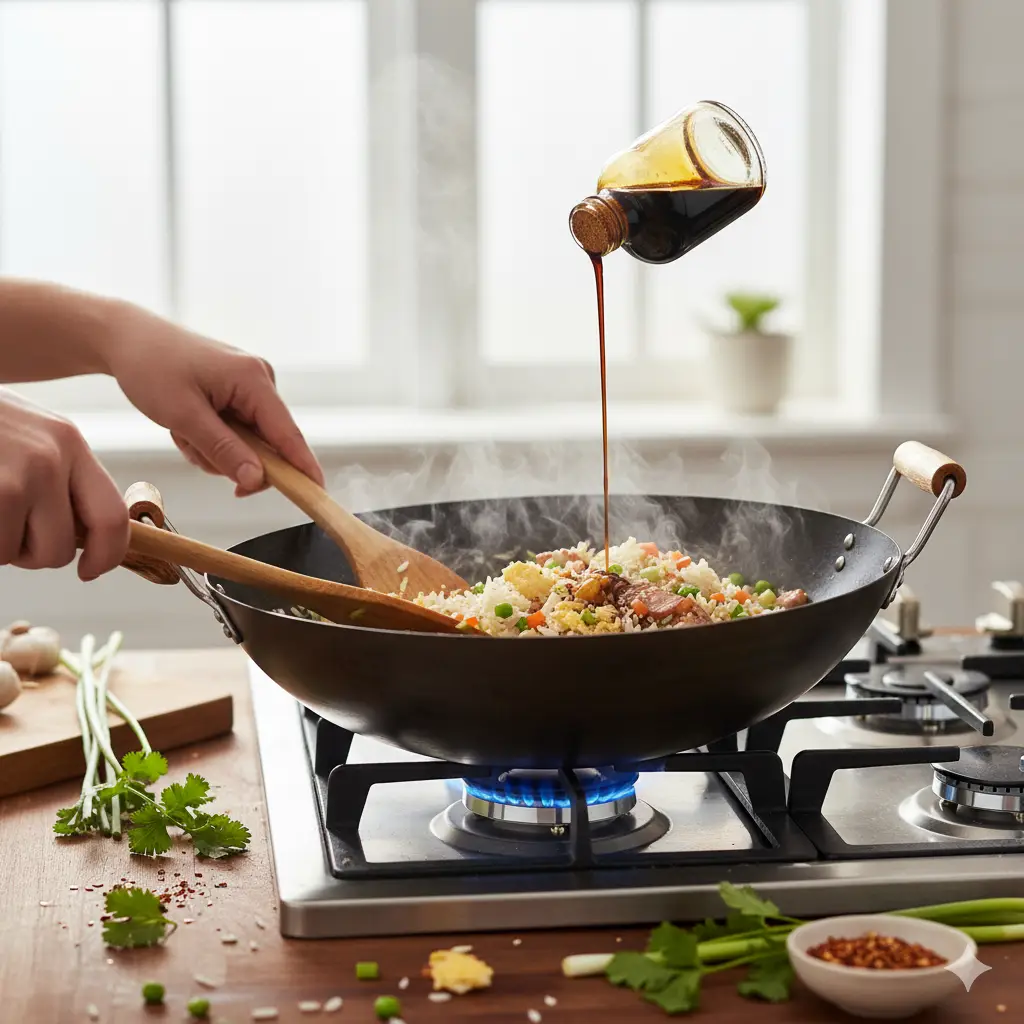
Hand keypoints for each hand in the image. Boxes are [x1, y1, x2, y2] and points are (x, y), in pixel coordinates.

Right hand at [0, 388, 128, 579]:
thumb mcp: (28, 435)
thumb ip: (60, 477)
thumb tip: (88, 538)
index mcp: (69, 443)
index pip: (112, 517)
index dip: (106, 555)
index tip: (89, 571)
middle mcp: (48, 458)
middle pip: (59, 549)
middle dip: (28, 553)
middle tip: (3, 526)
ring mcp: (12, 477)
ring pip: (13, 554)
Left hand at [104, 306, 323, 495]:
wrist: (127, 338)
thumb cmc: (150, 367)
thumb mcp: (183, 415)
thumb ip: (224, 450)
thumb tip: (258, 480)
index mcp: (254, 380)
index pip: (288, 435)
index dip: (303, 468)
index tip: (317, 494)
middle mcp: (260, 380)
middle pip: (266, 445)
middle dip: (230, 458)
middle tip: (190, 446)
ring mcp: (251, 386)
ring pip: (247, 443)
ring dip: (214, 450)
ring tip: (181, 430)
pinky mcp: (238, 392)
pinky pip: (236, 433)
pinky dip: (211, 438)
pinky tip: (186, 425)